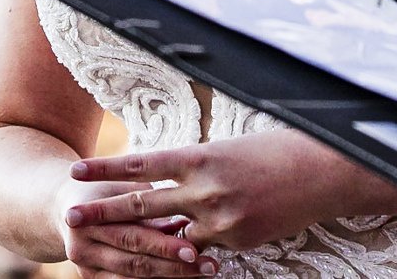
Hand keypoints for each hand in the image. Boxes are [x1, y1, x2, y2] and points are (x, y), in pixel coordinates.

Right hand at [55, 177, 213, 277]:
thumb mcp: (122, 187)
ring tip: (201, 274)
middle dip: (174, 265)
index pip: (133, 234)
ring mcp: (84, 266)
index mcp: (89, 216)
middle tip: (207, 266)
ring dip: (169, 277)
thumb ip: (148, 206)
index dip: (164, 244)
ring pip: (131, 278)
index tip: (195, 249)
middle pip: (134, 260)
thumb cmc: (103, 189)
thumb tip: (185, 223)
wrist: (65, 207)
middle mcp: (82, 245)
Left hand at [70, 130, 396, 253]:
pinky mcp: (239, 241)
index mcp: (200, 156)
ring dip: (150, 238)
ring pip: (173, 234)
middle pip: (142, 203)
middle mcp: (205, 189)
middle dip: (104, 211)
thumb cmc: (277, 149)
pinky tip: (188, 247)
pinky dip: (196, 244)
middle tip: (72, 218)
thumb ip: (196, 167)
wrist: (324, 172)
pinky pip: (206, 246)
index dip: (105, 169)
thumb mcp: (228, 150)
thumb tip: (170, 178)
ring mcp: (221, 219)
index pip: (140, 164)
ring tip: (116, 242)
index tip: (75, 172)